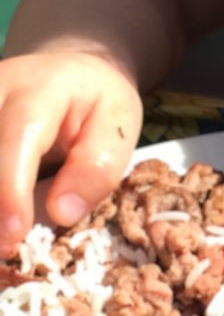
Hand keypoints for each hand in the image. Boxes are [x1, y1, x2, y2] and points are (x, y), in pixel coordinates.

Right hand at [0, 51, 141, 256]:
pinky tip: (1, 213)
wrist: (71, 71)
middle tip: (6, 245)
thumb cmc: (97, 102)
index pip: (16, 137)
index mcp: (40, 89)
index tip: (13, 235)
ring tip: (4, 232)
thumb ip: (98, 166)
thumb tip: (62, 213)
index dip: (9, 190)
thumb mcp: (119, 126)